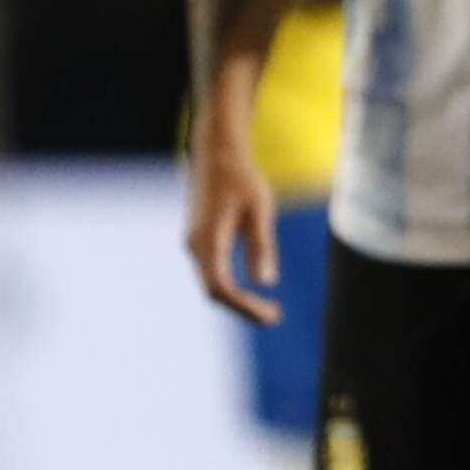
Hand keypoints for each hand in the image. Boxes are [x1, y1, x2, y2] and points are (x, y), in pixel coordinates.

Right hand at [185, 134, 285, 327]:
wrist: (216, 152)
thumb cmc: (241, 177)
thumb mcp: (259, 209)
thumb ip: (262, 245)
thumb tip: (267, 282)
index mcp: (208, 240)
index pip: (222, 287)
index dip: (245, 307)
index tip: (271, 316)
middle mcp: (195, 246)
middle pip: (214, 291)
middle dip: (243, 308)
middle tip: (275, 318)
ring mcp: (194, 243)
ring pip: (211, 283)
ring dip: (237, 299)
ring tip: (268, 309)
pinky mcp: (199, 239)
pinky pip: (212, 272)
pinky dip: (231, 286)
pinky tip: (251, 288)